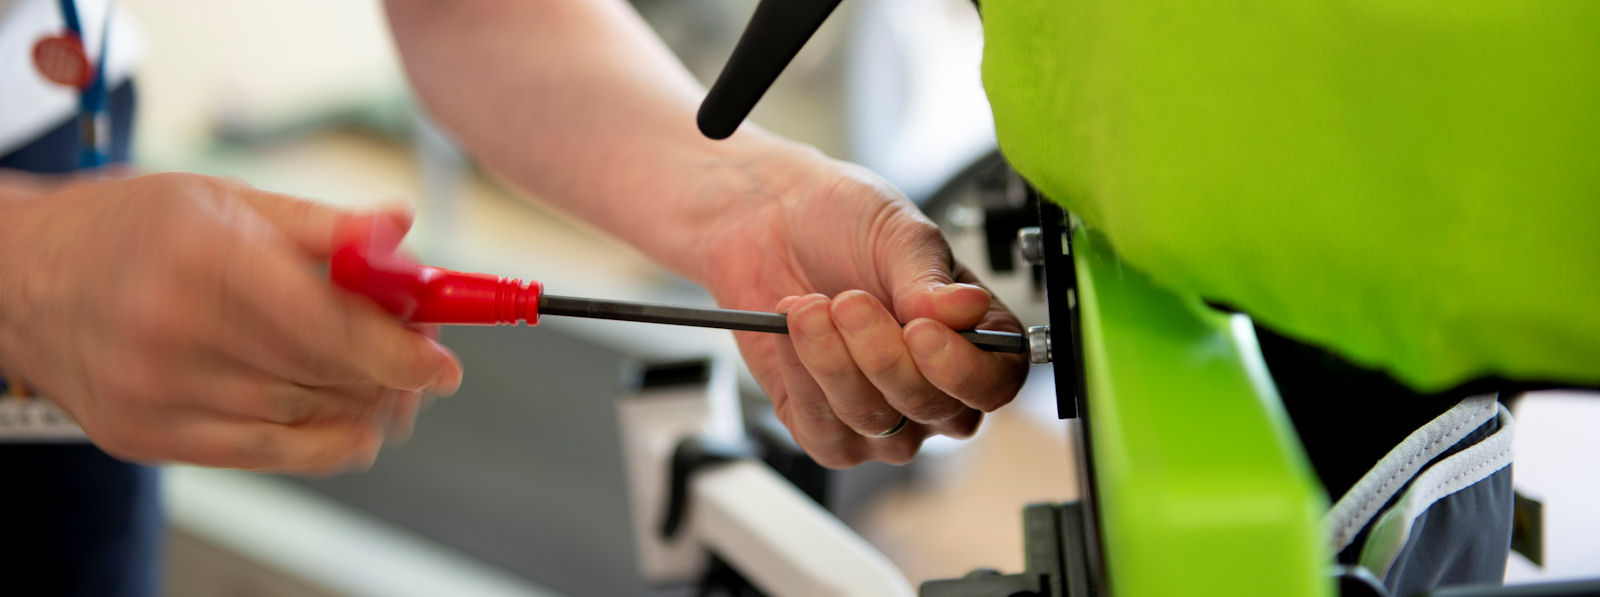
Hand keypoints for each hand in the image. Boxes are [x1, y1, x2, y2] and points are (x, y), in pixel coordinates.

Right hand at [0, 173, 460, 474]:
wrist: (20, 279)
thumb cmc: (134, 229)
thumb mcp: (228, 200)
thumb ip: (325, 226)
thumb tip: (404, 229)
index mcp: (204, 257)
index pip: (330, 325)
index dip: (401, 350)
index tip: (444, 362)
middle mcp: (175, 330)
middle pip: (327, 376)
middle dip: (393, 373)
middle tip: (422, 357)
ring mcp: (159, 392)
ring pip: (308, 420)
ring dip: (366, 407)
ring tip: (381, 382)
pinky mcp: (150, 436)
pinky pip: (271, 455)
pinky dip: (324, 441)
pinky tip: (346, 418)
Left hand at [697, 153, 1027, 467]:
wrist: (770, 220)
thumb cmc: (844, 222)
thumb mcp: (895, 232)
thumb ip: (928, 278)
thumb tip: (967, 307)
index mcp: (973, 336)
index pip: (994, 383)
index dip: (962, 370)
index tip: (919, 331)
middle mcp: (935, 386)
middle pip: (932, 408)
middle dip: (882, 356)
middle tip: (848, 301)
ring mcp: (884, 416)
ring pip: (875, 424)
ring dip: (834, 362)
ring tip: (809, 306)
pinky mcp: (825, 427)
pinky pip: (824, 433)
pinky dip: (803, 379)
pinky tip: (792, 333)